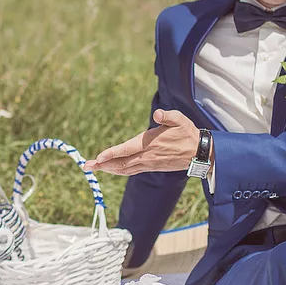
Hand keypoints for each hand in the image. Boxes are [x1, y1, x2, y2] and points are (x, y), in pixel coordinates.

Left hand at [84, 110, 201, 174]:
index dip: (112, 154)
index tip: (99, 157)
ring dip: (108, 169)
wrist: (199, 153)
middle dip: (103, 165)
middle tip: (86, 166)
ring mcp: (148, 163)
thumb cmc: (187, 133)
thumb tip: (158, 114)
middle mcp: (147, 156)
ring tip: (94, 168)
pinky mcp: (151, 167)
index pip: (127, 150)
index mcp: (150, 143)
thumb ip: (168, 116)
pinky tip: (111, 169)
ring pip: (125, 169)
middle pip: (121, 163)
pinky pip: (131, 171)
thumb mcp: (180, 120)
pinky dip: (119, 171)